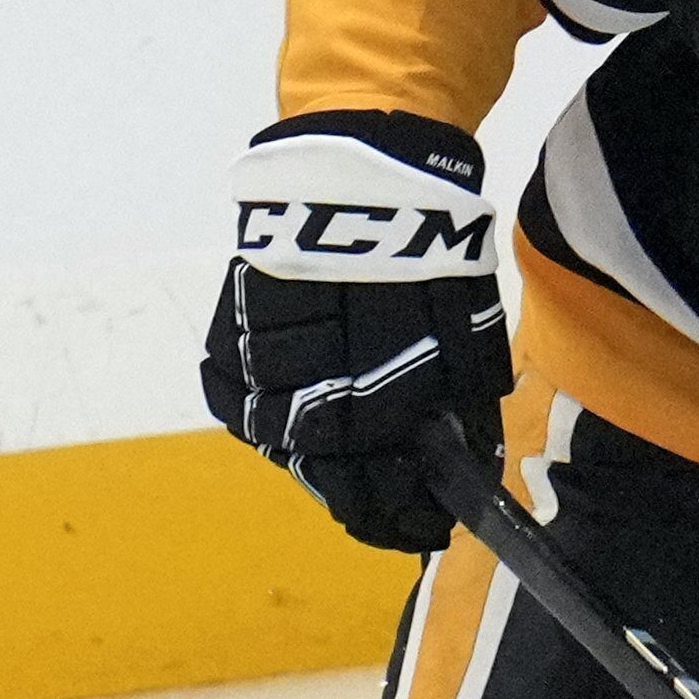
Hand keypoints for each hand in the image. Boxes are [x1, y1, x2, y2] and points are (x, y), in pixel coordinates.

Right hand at [200, 109, 508, 555]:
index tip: (425, 530)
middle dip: (360, 498)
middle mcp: (303, 394)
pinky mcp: (228, 326)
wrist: (365, 168)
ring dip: (313, 456)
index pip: (373, 491)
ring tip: (348, 459)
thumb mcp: (467, 337)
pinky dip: (261, 406)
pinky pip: (233, 390)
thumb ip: (464, 411)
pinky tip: (290, 412)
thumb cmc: (431, 252)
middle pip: (320, 474)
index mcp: (368, 402)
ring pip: (274, 437)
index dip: (398, 520)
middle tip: (393, 505)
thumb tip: (469, 469)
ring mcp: (256, 362)